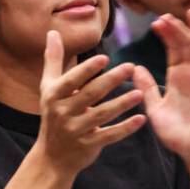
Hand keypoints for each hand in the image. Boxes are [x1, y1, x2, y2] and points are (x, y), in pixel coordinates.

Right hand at [33, 31, 145, 176]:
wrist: (52, 157)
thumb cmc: (52, 113)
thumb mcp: (48, 87)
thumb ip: (53, 59)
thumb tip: (53, 32)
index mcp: (54, 95)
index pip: (72, 80)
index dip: (88, 69)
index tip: (106, 57)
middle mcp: (63, 112)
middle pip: (91, 94)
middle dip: (111, 80)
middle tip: (131, 66)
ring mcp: (76, 130)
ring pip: (102, 114)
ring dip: (122, 103)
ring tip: (140, 92)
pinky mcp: (89, 145)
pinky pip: (110, 135)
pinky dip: (126, 128)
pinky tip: (141, 119)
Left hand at [134, 9, 189, 165]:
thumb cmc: (177, 133)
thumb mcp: (156, 109)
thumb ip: (147, 89)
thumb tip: (135, 68)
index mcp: (178, 78)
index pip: (173, 50)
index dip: (167, 36)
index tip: (156, 23)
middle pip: (187, 46)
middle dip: (179, 29)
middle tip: (168, 15)